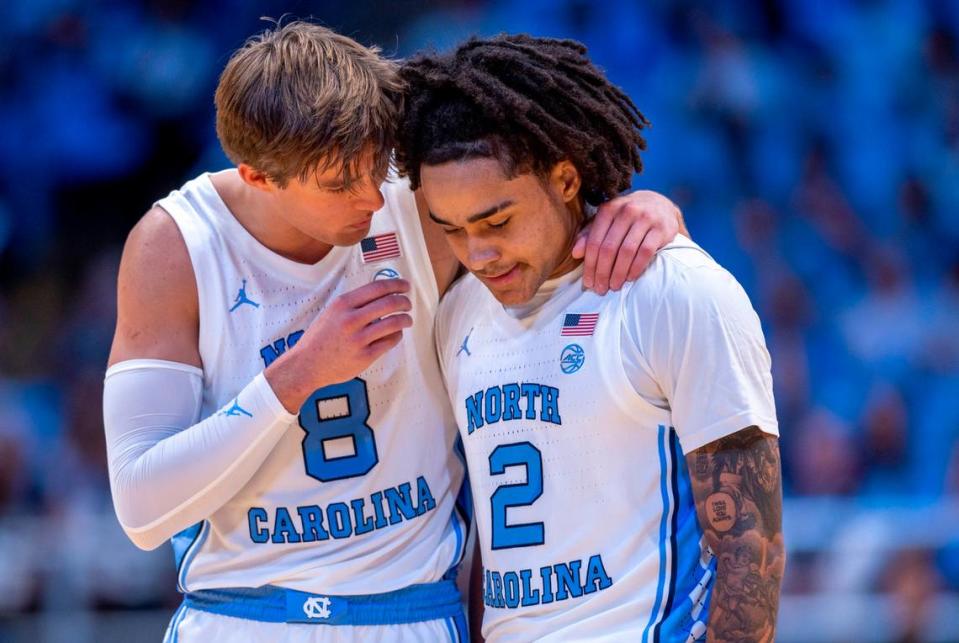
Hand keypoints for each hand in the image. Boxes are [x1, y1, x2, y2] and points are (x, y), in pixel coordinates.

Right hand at [265, 279, 412, 411]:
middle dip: (404, 301)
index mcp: (343, 304)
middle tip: (408, 303)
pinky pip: (390, 341)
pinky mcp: (365, 356)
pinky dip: (397, 335)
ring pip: (394, 323)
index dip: (396, 285)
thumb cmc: (320, 338)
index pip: (377, 288)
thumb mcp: (332, 312)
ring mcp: (358, 339)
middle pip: (389, 303)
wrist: (307, 364)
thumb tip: (381, 294)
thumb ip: (354, 304)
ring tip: (407, 319)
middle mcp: (351, 319)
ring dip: (405, 319)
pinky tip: (396, 334)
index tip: (405, 286)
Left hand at [572, 190, 681, 293]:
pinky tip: (630, 278)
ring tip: (614, 286)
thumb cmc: (626, 218)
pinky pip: (645, 252)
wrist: (659, 205)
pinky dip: (636, 268)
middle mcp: (626, 211)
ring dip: (619, 273)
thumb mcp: (606, 221)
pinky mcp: (661, 228)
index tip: (588, 283)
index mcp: (608, 209)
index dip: (590, 265)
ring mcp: (645, 218)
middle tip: (601, 289)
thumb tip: (575, 253)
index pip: (594, 242)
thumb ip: (589, 234)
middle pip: (609, 248)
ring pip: (626, 251)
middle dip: (603, 273)